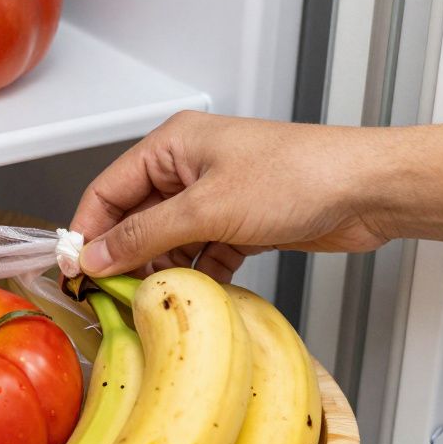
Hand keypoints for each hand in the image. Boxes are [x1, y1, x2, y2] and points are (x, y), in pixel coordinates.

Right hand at [71, 111, 391, 279]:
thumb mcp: (206, 209)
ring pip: (168, 240)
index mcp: (174, 146)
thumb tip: (96, 256)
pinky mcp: (241, 224)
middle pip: (135, 218)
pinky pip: (201, 253)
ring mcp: (216, 196)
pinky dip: (196, 274)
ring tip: (155, 298)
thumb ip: (143, 236)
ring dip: (162, 269)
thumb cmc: (298, 176)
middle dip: (124, 255)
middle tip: (109, 293)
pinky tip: (195, 293)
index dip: (88, 231)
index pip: (108, 190)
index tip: (75, 271)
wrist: (367, 190)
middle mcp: (190, 167)